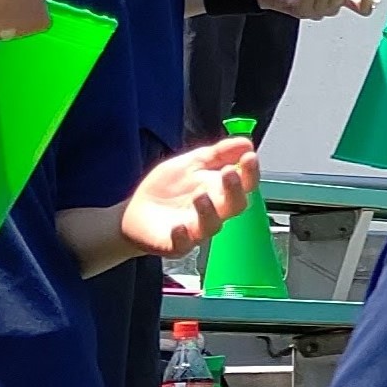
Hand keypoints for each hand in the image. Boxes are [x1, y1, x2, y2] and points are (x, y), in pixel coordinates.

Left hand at [121, 138, 259, 258]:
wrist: (136, 212)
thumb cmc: (168, 190)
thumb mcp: (191, 163)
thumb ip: (217, 153)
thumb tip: (246, 142)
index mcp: (220, 191)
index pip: (244, 183)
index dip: (250, 172)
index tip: (249, 157)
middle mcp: (214, 212)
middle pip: (235, 206)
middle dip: (234, 190)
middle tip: (229, 173)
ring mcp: (196, 230)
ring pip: (212, 225)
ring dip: (209, 211)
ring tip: (200, 196)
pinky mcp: (177, 244)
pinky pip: (183, 244)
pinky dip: (182, 235)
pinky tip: (178, 226)